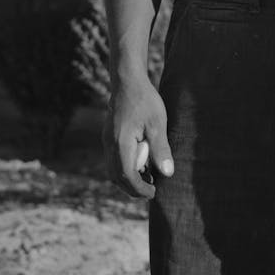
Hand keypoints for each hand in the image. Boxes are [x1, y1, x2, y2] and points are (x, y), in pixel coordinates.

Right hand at [103, 76, 173, 199]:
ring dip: (128, 179)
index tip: (153, 193)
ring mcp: (107, 140)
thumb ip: (161, 149)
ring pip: (113, 169)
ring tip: (148, 179)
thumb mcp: (157, 123)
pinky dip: (125, 168)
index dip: (139, 188)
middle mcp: (109, 144)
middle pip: (116, 177)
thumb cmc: (144, 100)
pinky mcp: (109, 136)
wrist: (128, 81)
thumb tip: (167, 173)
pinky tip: (141, 163)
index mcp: (120, 143)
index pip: (126, 176)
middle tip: (151, 191)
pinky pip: (114, 159)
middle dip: (132, 188)